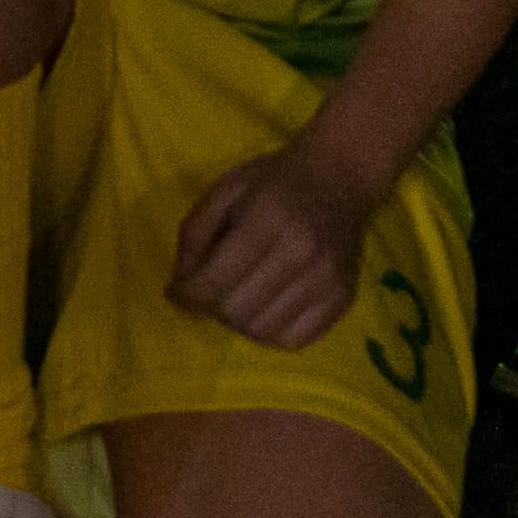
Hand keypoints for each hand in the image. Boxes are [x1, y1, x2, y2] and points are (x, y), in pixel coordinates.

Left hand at [167, 128, 377, 349]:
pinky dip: (268, 333)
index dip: (188, 294)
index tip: (175, 292)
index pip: (217, 278)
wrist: (339, 177)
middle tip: (207, 293)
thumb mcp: (224, 190)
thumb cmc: (274, 181)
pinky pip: (294, 340)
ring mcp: (326, 281)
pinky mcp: (342, 300)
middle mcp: (301, 254)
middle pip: (237, 309)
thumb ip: (195, 232)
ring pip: (262, 330)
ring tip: (235, 298)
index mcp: (267, 219)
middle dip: (210, 307)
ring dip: (237, 322)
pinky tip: (262, 310)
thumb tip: (181, 283)